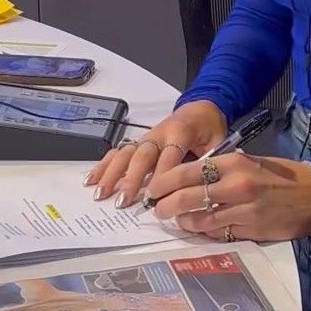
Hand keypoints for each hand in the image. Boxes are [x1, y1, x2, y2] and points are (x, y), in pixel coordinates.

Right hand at [84, 100, 226, 206]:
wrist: (199, 109)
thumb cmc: (208, 128)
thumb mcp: (218, 141)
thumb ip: (211, 161)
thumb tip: (204, 185)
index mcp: (181, 132)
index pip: (170, 155)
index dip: (162, 176)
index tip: (156, 197)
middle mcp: (159, 134)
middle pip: (142, 155)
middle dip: (132, 179)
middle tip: (123, 201)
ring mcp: (146, 138)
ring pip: (126, 153)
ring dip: (112, 174)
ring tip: (101, 193)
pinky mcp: (138, 142)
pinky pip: (118, 152)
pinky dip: (104, 165)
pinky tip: (92, 180)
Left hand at [143, 151, 310, 244]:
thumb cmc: (281, 175)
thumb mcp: (251, 162)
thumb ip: (222, 169)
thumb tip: (189, 179)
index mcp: (235, 163)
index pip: (189, 171)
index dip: (165, 181)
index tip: (154, 188)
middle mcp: (237, 185)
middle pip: (188, 197)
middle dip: (166, 205)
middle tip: (157, 209)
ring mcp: (243, 210)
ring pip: (200, 219)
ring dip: (183, 222)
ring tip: (176, 221)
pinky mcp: (250, 230)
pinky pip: (218, 233)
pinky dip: (204, 232)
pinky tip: (199, 229)